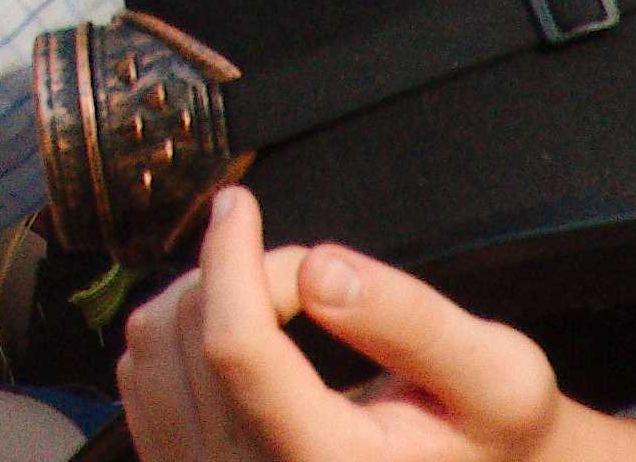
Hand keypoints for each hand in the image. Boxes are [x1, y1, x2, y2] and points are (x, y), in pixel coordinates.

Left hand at [118, 189, 579, 461]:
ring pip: (150, 350)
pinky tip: (237, 331)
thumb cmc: (491, 434)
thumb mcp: (497, 376)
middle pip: (190, 337)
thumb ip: (411, 320)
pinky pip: (137, 378)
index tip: (240, 201)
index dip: (230, 258)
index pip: (236, 347)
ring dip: (202, 297)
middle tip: (311, 276)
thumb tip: (316, 268)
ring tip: (277, 302)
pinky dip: (176, 333)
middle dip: (242, 273)